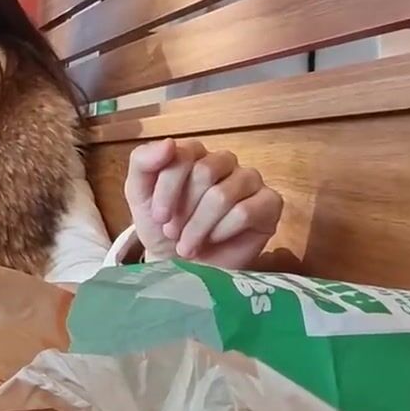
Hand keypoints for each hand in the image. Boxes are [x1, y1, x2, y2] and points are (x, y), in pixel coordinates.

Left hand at [124, 139, 283, 269]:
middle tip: (174, 234)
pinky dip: (222, 231)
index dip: (168, 189)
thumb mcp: (139, 194)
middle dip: (183, 211)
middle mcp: (224, 161)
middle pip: (204, 173)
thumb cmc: (163, 227)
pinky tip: (214, 240)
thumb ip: (143, 162)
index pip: (182, 155)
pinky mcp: (270, 203)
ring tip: (188, 245)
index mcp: (194, 153)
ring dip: (199, 226)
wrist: (182, 267)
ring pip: (222, 195)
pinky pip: (245, 212)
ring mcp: (250, 180)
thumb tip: (169, 143)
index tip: (159, 217)